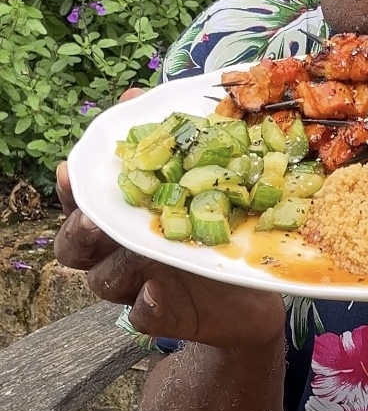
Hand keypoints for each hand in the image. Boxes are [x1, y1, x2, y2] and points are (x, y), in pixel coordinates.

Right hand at [55, 89, 284, 352]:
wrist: (253, 288)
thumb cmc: (222, 224)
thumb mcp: (204, 175)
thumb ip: (169, 139)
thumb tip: (133, 95)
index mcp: (125, 215)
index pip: (80, 202)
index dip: (69, 190)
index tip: (70, 171)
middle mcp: (123, 250)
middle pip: (75, 245)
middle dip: (80, 232)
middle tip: (96, 222)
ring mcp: (139, 284)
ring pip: (104, 279)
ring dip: (118, 266)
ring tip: (140, 253)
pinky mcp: (163, 315)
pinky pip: (142, 315)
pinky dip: (147, 306)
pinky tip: (159, 292)